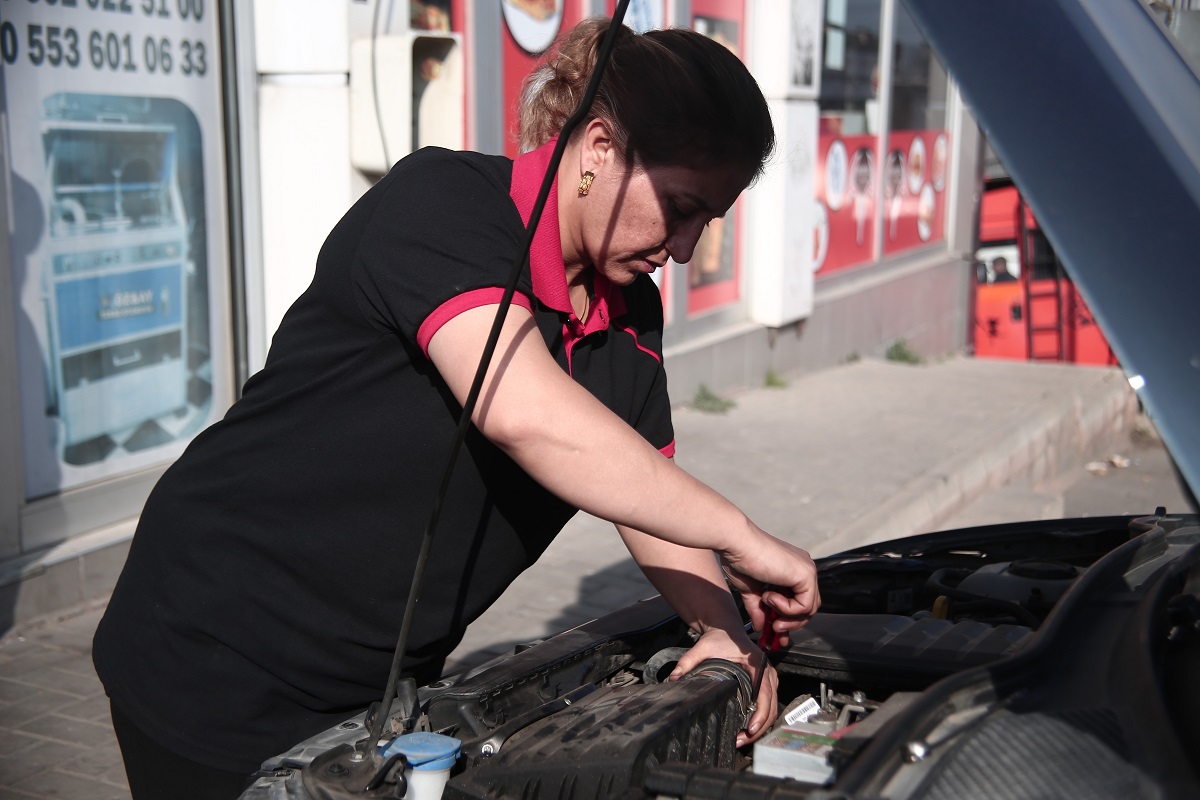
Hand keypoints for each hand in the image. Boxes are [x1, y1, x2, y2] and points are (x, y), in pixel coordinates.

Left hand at [668, 627, 777, 746]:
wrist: (727, 629)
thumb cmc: (720, 637)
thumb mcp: (703, 647)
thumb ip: (688, 662)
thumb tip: (675, 678)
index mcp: (757, 663)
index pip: (765, 693)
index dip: (761, 714)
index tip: (750, 729)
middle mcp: (767, 672)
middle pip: (771, 705)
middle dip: (759, 726)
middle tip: (741, 740)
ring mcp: (769, 678)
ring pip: (772, 708)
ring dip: (761, 725)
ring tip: (742, 738)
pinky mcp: (766, 683)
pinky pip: (768, 704)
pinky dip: (761, 718)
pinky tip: (747, 728)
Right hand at [720, 532, 820, 648]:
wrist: (736, 543)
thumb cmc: (740, 559)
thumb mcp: (751, 590)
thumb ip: (759, 608)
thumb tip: (760, 627)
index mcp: (793, 569)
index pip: (800, 600)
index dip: (789, 618)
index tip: (773, 629)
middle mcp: (804, 568)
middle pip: (808, 607)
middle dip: (791, 622)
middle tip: (773, 628)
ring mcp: (807, 570)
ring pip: (810, 609)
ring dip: (788, 617)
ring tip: (768, 608)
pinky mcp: (806, 575)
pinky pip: (804, 606)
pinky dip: (786, 609)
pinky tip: (769, 596)